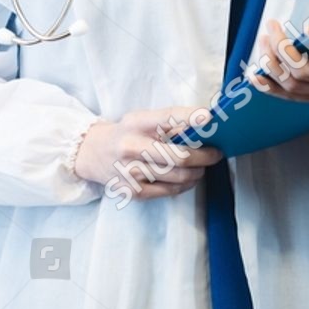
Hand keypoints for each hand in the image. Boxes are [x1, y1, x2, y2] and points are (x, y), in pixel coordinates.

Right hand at [73, 105, 223, 198]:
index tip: (209, 117)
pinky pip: (170, 191)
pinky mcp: (133, 191)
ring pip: (178, 176)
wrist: (93, 153)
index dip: (189, 117)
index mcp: (137, 123)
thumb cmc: (127, 133)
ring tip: (203, 166)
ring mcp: (131, 172)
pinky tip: (189, 178)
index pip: (167, 117)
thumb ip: (170, 122)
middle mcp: (132, 146)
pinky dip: (186, 184)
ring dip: (198, 171)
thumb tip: (206, 126)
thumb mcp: (143, 119)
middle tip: (216, 153)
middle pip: (179, 155)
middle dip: (205, 156)